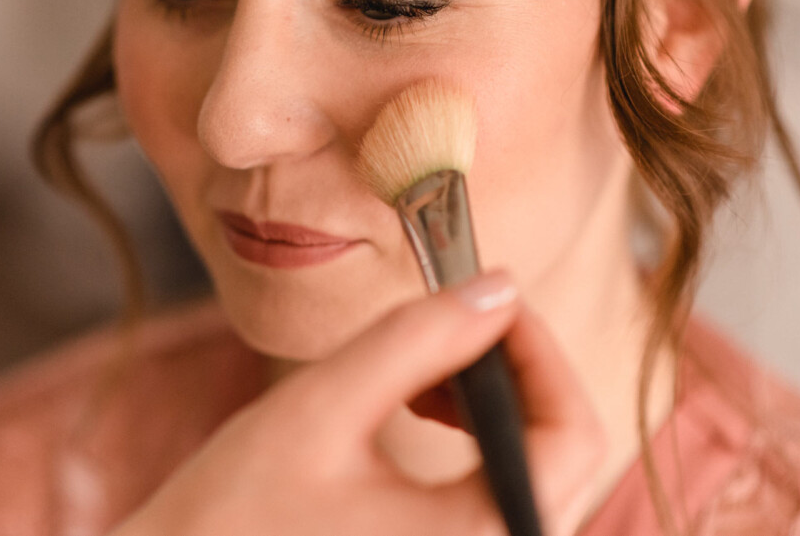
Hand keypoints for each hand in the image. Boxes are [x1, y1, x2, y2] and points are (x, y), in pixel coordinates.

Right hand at [109, 271, 606, 535]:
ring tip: (421, 369)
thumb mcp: (320, 409)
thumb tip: (497, 286)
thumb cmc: (227, 520)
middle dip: (515, 370)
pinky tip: (419, 407)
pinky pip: (501, 502)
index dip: (539, 347)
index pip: (572, 433)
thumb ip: (416, 339)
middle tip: (452, 322)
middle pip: (564, 454)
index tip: (484, 295)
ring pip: (535, 475)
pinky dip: (476, 444)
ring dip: (495, 405)